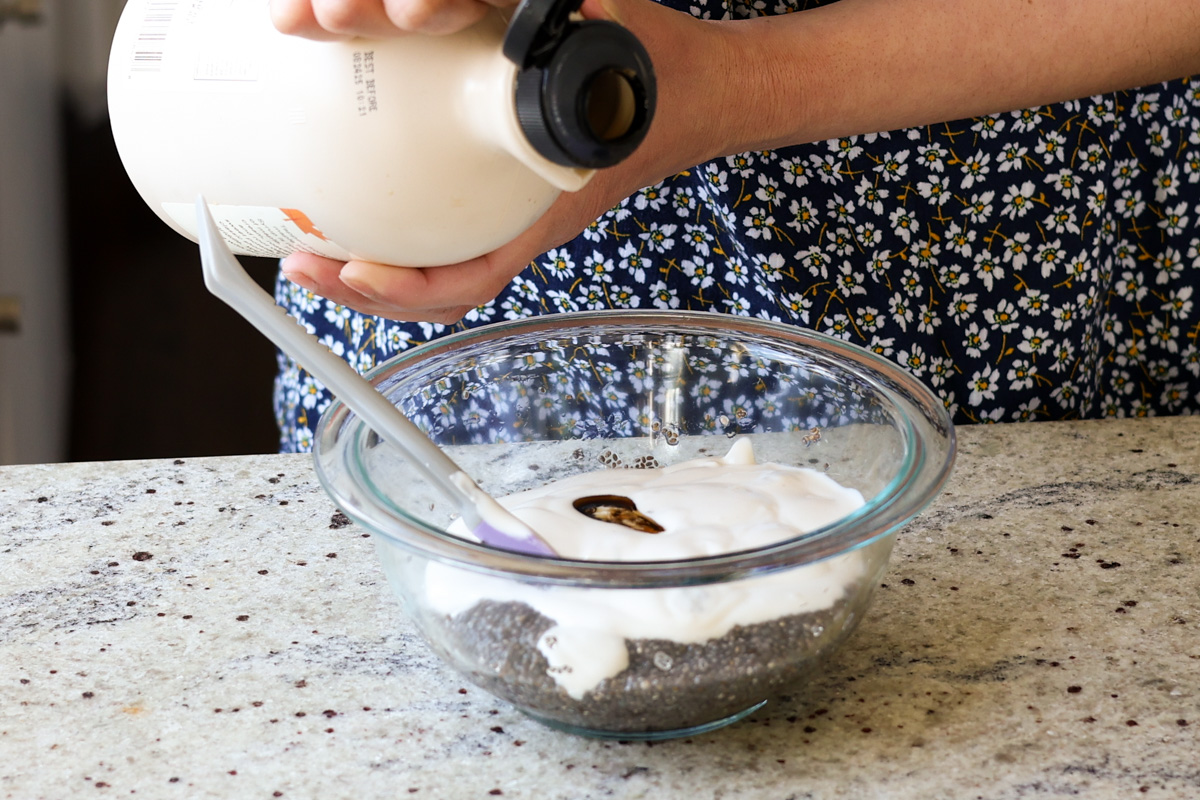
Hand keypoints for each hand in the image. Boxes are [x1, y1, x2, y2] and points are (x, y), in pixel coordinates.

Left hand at [278, 0, 733, 322]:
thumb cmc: (653, 79)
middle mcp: (528, 224)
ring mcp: (520, 219)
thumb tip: (488, 5)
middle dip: (369, 290)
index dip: (406, 288)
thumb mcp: (599, 45)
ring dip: (380, 274)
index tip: (351, 269)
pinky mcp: (514, 203)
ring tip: (320, 252)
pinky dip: (407, 245)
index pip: (473, 276)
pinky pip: (455, 243)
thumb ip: (551, 26)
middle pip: (443, 291)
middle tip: (307, 261)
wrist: (696, 97)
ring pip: (445, 273)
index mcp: (546, 206)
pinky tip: (370, 218)